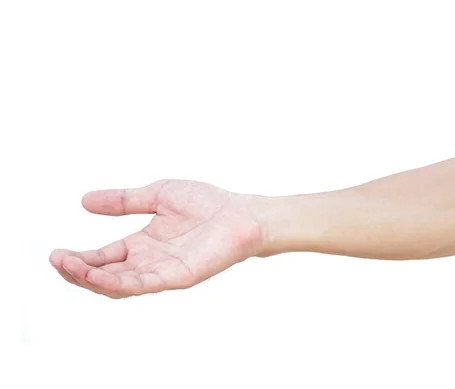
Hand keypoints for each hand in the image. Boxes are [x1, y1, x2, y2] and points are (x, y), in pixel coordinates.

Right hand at [49, 180, 264, 297]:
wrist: (241, 213)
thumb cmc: (207, 203)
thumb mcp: (157, 195)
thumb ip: (124, 200)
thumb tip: (85, 201)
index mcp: (143, 243)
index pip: (105, 257)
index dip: (80, 258)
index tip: (56, 254)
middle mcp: (149, 261)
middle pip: (106, 275)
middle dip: (78, 271)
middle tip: (57, 261)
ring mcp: (162, 271)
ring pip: (119, 285)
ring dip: (92, 279)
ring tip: (69, 266)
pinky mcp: (177, 277)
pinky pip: (142, 285)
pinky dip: (117, 282)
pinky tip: (97, 274)